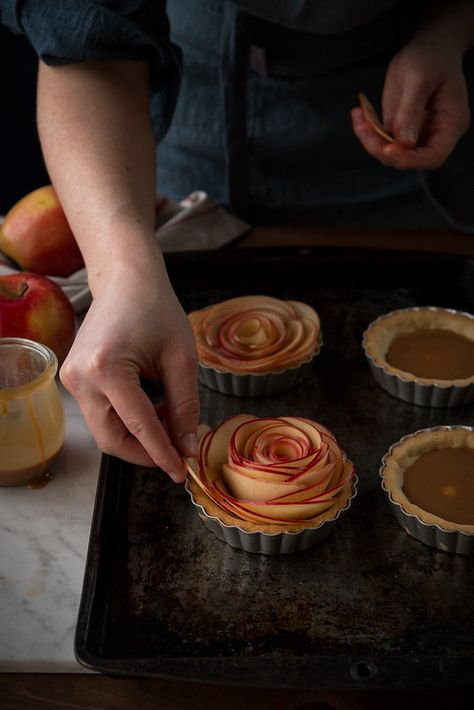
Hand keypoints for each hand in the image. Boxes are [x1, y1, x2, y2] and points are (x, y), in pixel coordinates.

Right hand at [60, 264, 199, 482]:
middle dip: (146, 451)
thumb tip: (187, 445)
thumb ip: (184, 406)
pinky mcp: (73, 379)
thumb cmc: (157, 310)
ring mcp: (71, 380)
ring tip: (168, 418)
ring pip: (105, 431)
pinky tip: (151, 406)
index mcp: (106, 368)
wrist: (125, 281)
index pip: (138, 426)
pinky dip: (127, 421)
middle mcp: (81, 378)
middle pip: (111, 439)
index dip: (162, 453)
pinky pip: (101, 414)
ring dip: (138, 436)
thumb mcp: (181, 358)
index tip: (181, 472)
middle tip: (179, 448)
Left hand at [351, 37, 469, 169]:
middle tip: (363, 127)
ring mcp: (416, 133)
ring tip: (358, 116)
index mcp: (450, 125)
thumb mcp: (419, 79)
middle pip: (409, 158)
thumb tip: (403, 141)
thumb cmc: (431, 57)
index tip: (388, 148)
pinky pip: (382, 139)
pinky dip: (368, 131)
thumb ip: (411, 111)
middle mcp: (434, 134)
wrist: (428, 46)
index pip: (433, 156)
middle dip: (382, 149)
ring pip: (391, 152)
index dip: (410, 159)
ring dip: (370, 140)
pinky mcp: (400, 128)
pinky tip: (358, 114)